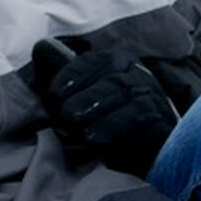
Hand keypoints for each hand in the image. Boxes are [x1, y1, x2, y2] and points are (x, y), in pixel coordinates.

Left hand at [31, 39, 178, 177]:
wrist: (147, 153)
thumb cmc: (109, 125)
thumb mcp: (84, 100)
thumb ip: (65, 77)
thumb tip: (40, 47)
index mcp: (119, 64)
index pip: (95, 61)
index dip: (73, 74)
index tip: (54, 92)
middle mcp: (137, 74)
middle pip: (110, 77)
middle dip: (83, 95)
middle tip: (64, 114)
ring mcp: (151, 95)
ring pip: (122, 92)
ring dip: (95, 108)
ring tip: (74, 125)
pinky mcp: (159, 118)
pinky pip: (136, 115)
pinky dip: (112, 124)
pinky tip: (93, 136)